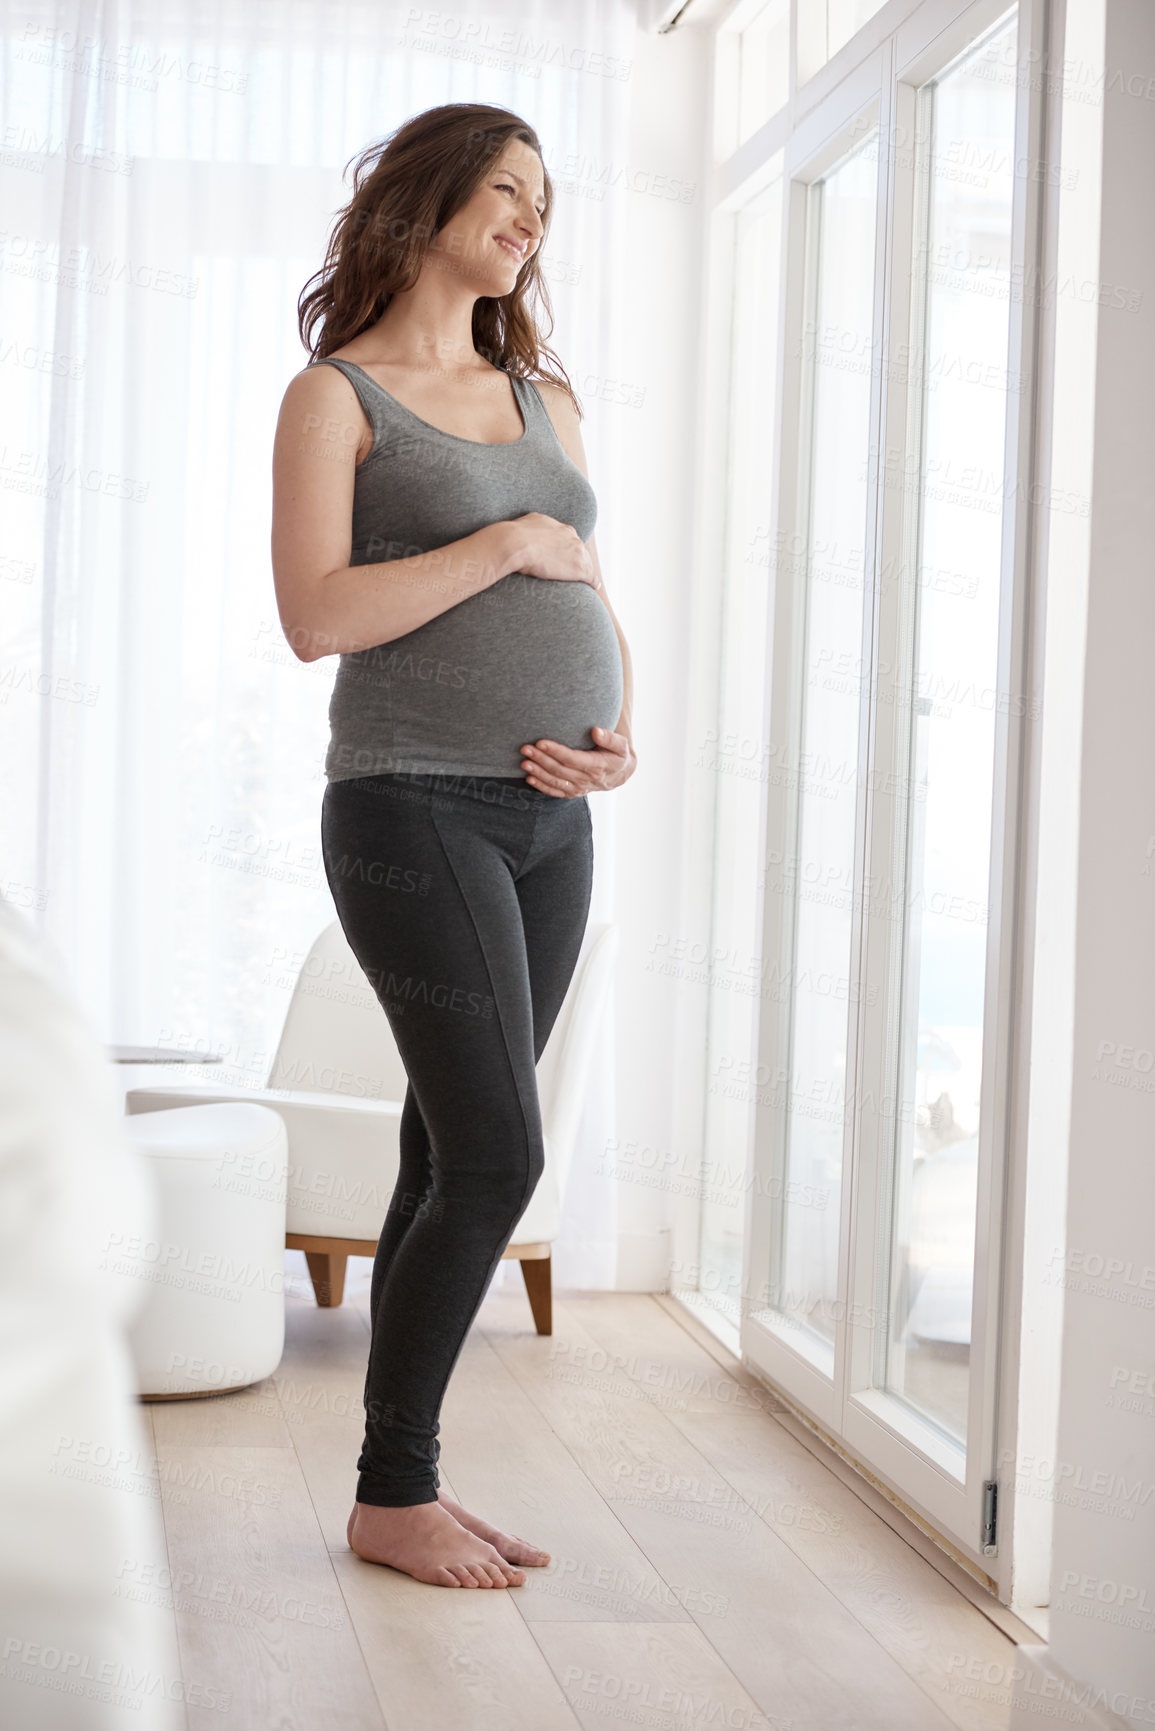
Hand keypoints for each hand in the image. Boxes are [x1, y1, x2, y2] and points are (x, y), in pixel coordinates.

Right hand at [503, 513, 599, 587]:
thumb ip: (535, 527)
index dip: (566, 549)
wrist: (515, 544)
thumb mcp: (528, 523)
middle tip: (572, 570)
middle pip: (579, 550)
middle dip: (577, 559)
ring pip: (586, 562)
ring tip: (586, 581)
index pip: (569, 540)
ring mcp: (577, 552)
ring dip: (586, 570)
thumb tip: (530, 530)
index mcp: (560, 528)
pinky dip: (593, 581)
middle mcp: (572, 537)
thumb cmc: (514, 537)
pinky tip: (594, 586)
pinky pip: (591, 576)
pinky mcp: (579, 568)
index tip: (563, 556)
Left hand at [520, 726, 635, 796]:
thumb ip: (610, 737)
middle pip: (559, 769)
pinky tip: (529, 778)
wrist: (620, 774)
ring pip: (555, 781)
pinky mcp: (572, 792)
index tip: (541, 742)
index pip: (572, 759)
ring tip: (524, 762)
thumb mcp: (621, 745)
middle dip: (541, 759)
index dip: (555, 751)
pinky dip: (541, 786)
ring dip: (538, 772)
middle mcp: (586, 779)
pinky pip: (555, 791)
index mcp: (597, 766)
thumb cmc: (618, 755)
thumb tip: (596, 731)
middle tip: (525, 748)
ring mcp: (578, 788)